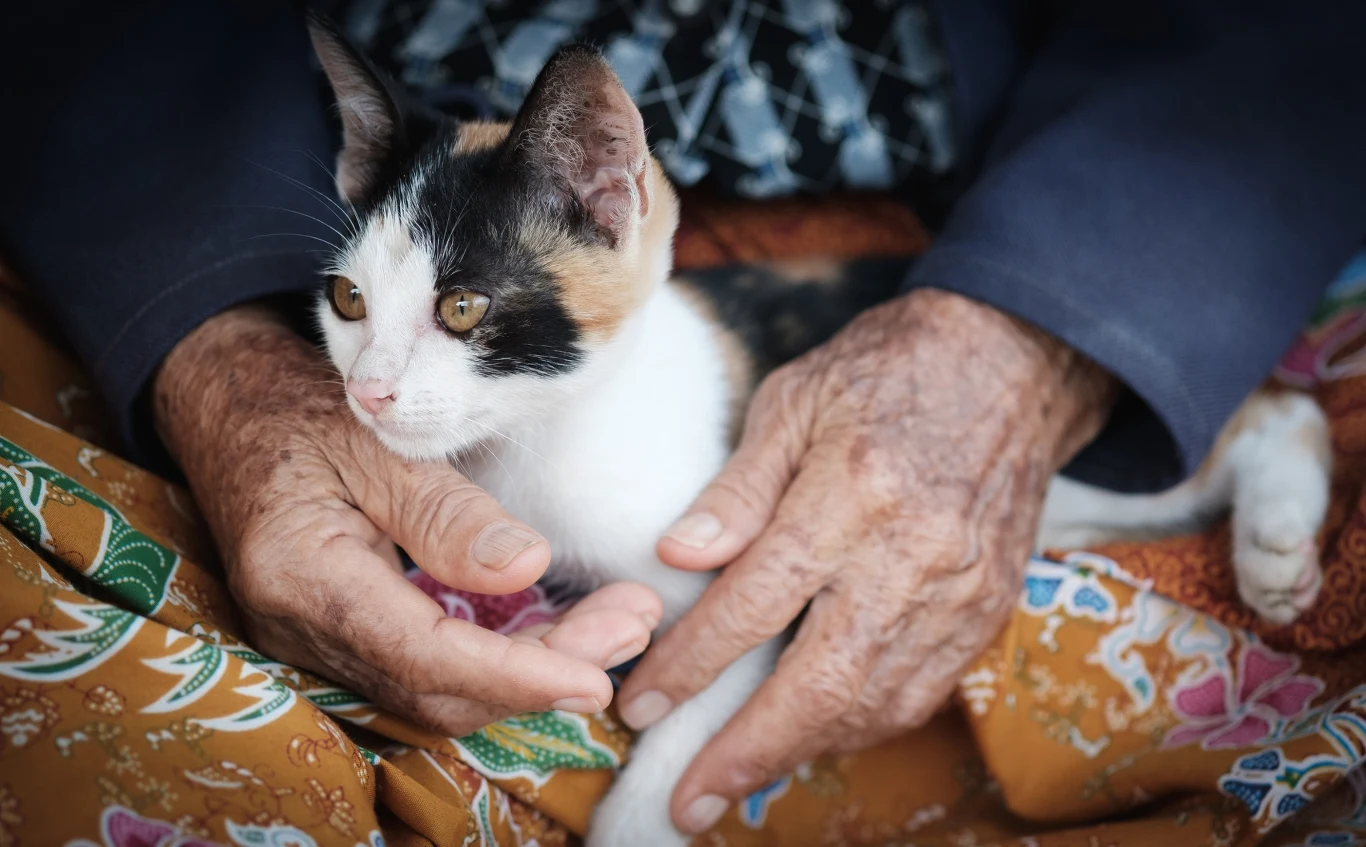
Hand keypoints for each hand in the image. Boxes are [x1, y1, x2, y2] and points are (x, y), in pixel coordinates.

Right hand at [155, 305, 660, 733]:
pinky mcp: (342, 632)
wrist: (229, 402)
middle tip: (633, 625)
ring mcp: (318, 639)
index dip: (516, 676)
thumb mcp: (373, 440)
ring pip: (439, 689)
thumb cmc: (295, 406)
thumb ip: (444, 513)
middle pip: (441, 689)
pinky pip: (426, 665)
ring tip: (618, 623)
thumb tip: (526, 569)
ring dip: (531, 665)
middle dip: (545, 670)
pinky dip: (498, 653)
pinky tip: (558, 624)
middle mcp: (304, 629)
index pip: (424, 656)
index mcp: (304, 577)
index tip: (597, 676)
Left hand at [617, 289, 1116, 832]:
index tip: (644, 702)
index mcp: (856, 488)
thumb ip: (739, 486)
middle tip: (688, 798)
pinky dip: (862, 725)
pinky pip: (922, 692)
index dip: (696, 660)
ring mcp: (962, 589)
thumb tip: (678, 556)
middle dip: (750, 748)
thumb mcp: (796, 398)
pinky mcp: (990, 609)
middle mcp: (915, 551)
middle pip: (826, 679)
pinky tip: (815, 734)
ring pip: (879, 702)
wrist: (1012, 363)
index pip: (760, 598)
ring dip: (804, 750)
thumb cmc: (887, 372)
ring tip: (739, 776)